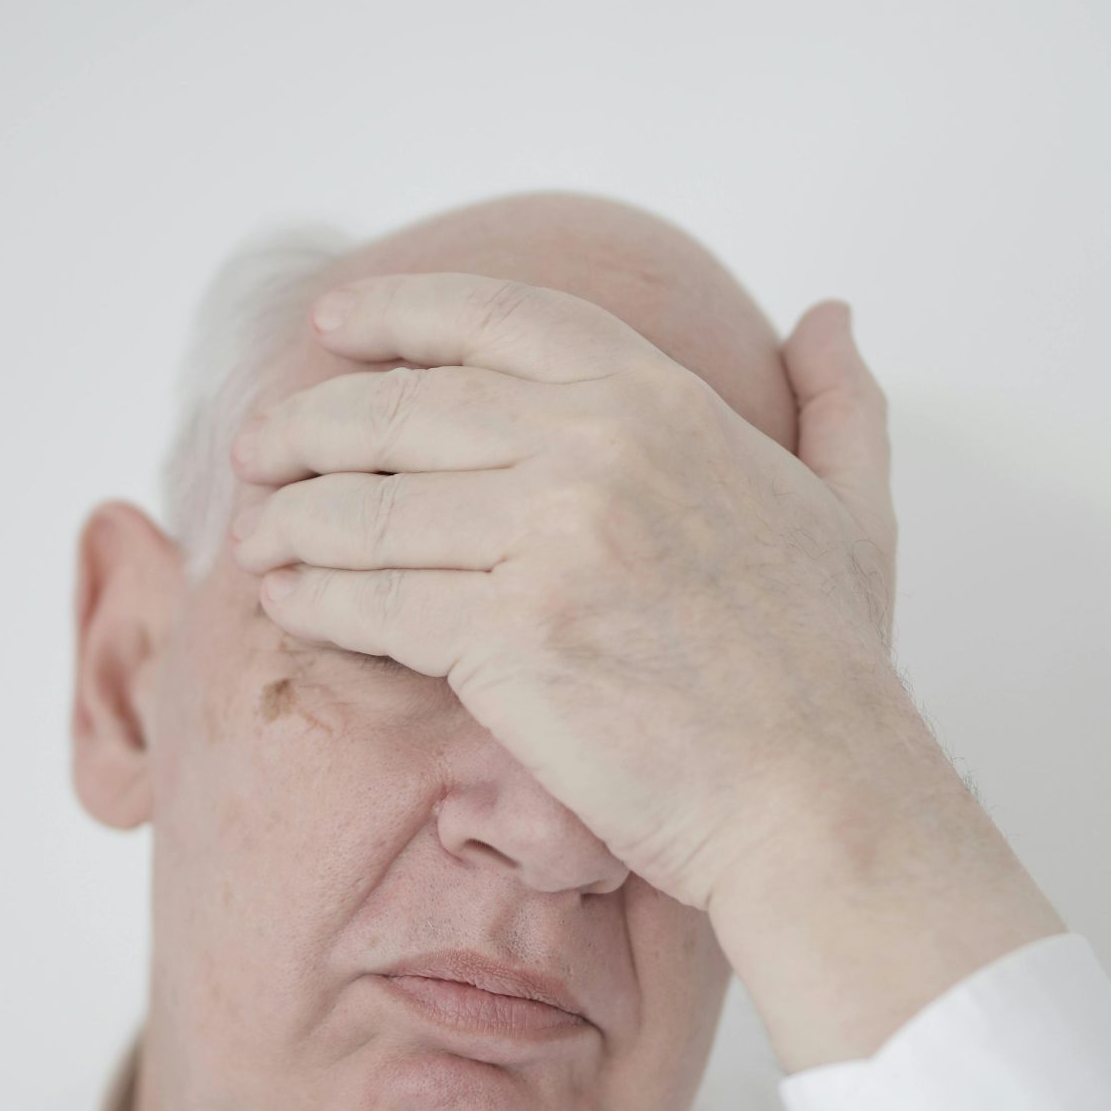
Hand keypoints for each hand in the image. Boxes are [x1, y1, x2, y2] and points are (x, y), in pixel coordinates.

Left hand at [228, 270, 928, 915]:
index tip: (333, 324)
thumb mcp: (854, 505)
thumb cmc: (830, 669)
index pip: (498, 318)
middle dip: (314, 423)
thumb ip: (838, 400)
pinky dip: (317, 598)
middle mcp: (598, 448)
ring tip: (256, 532)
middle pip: (408, 408)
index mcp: (664, 401)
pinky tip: (288, 600)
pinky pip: (376, 601)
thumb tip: (829, 314)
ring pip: (373, 506)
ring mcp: (551, 540)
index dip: (400, 313)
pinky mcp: (509, 637)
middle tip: (260, 447)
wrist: (816, 797)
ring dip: (295, 517)